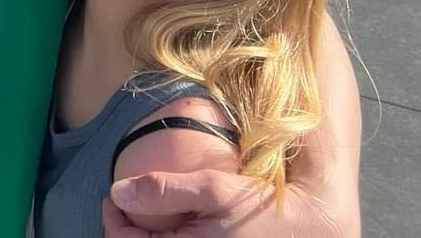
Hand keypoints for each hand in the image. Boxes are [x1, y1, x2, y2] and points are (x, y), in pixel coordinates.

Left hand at [102, 169, 308, 236]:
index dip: (112, 219)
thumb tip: (117, 191)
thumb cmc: (259, 209)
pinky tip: (173, 230)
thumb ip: (163, 190)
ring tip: (147, 217)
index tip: (114, 194)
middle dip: (127, 231)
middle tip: (127, 205)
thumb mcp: (212, 189)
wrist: (307, 228)